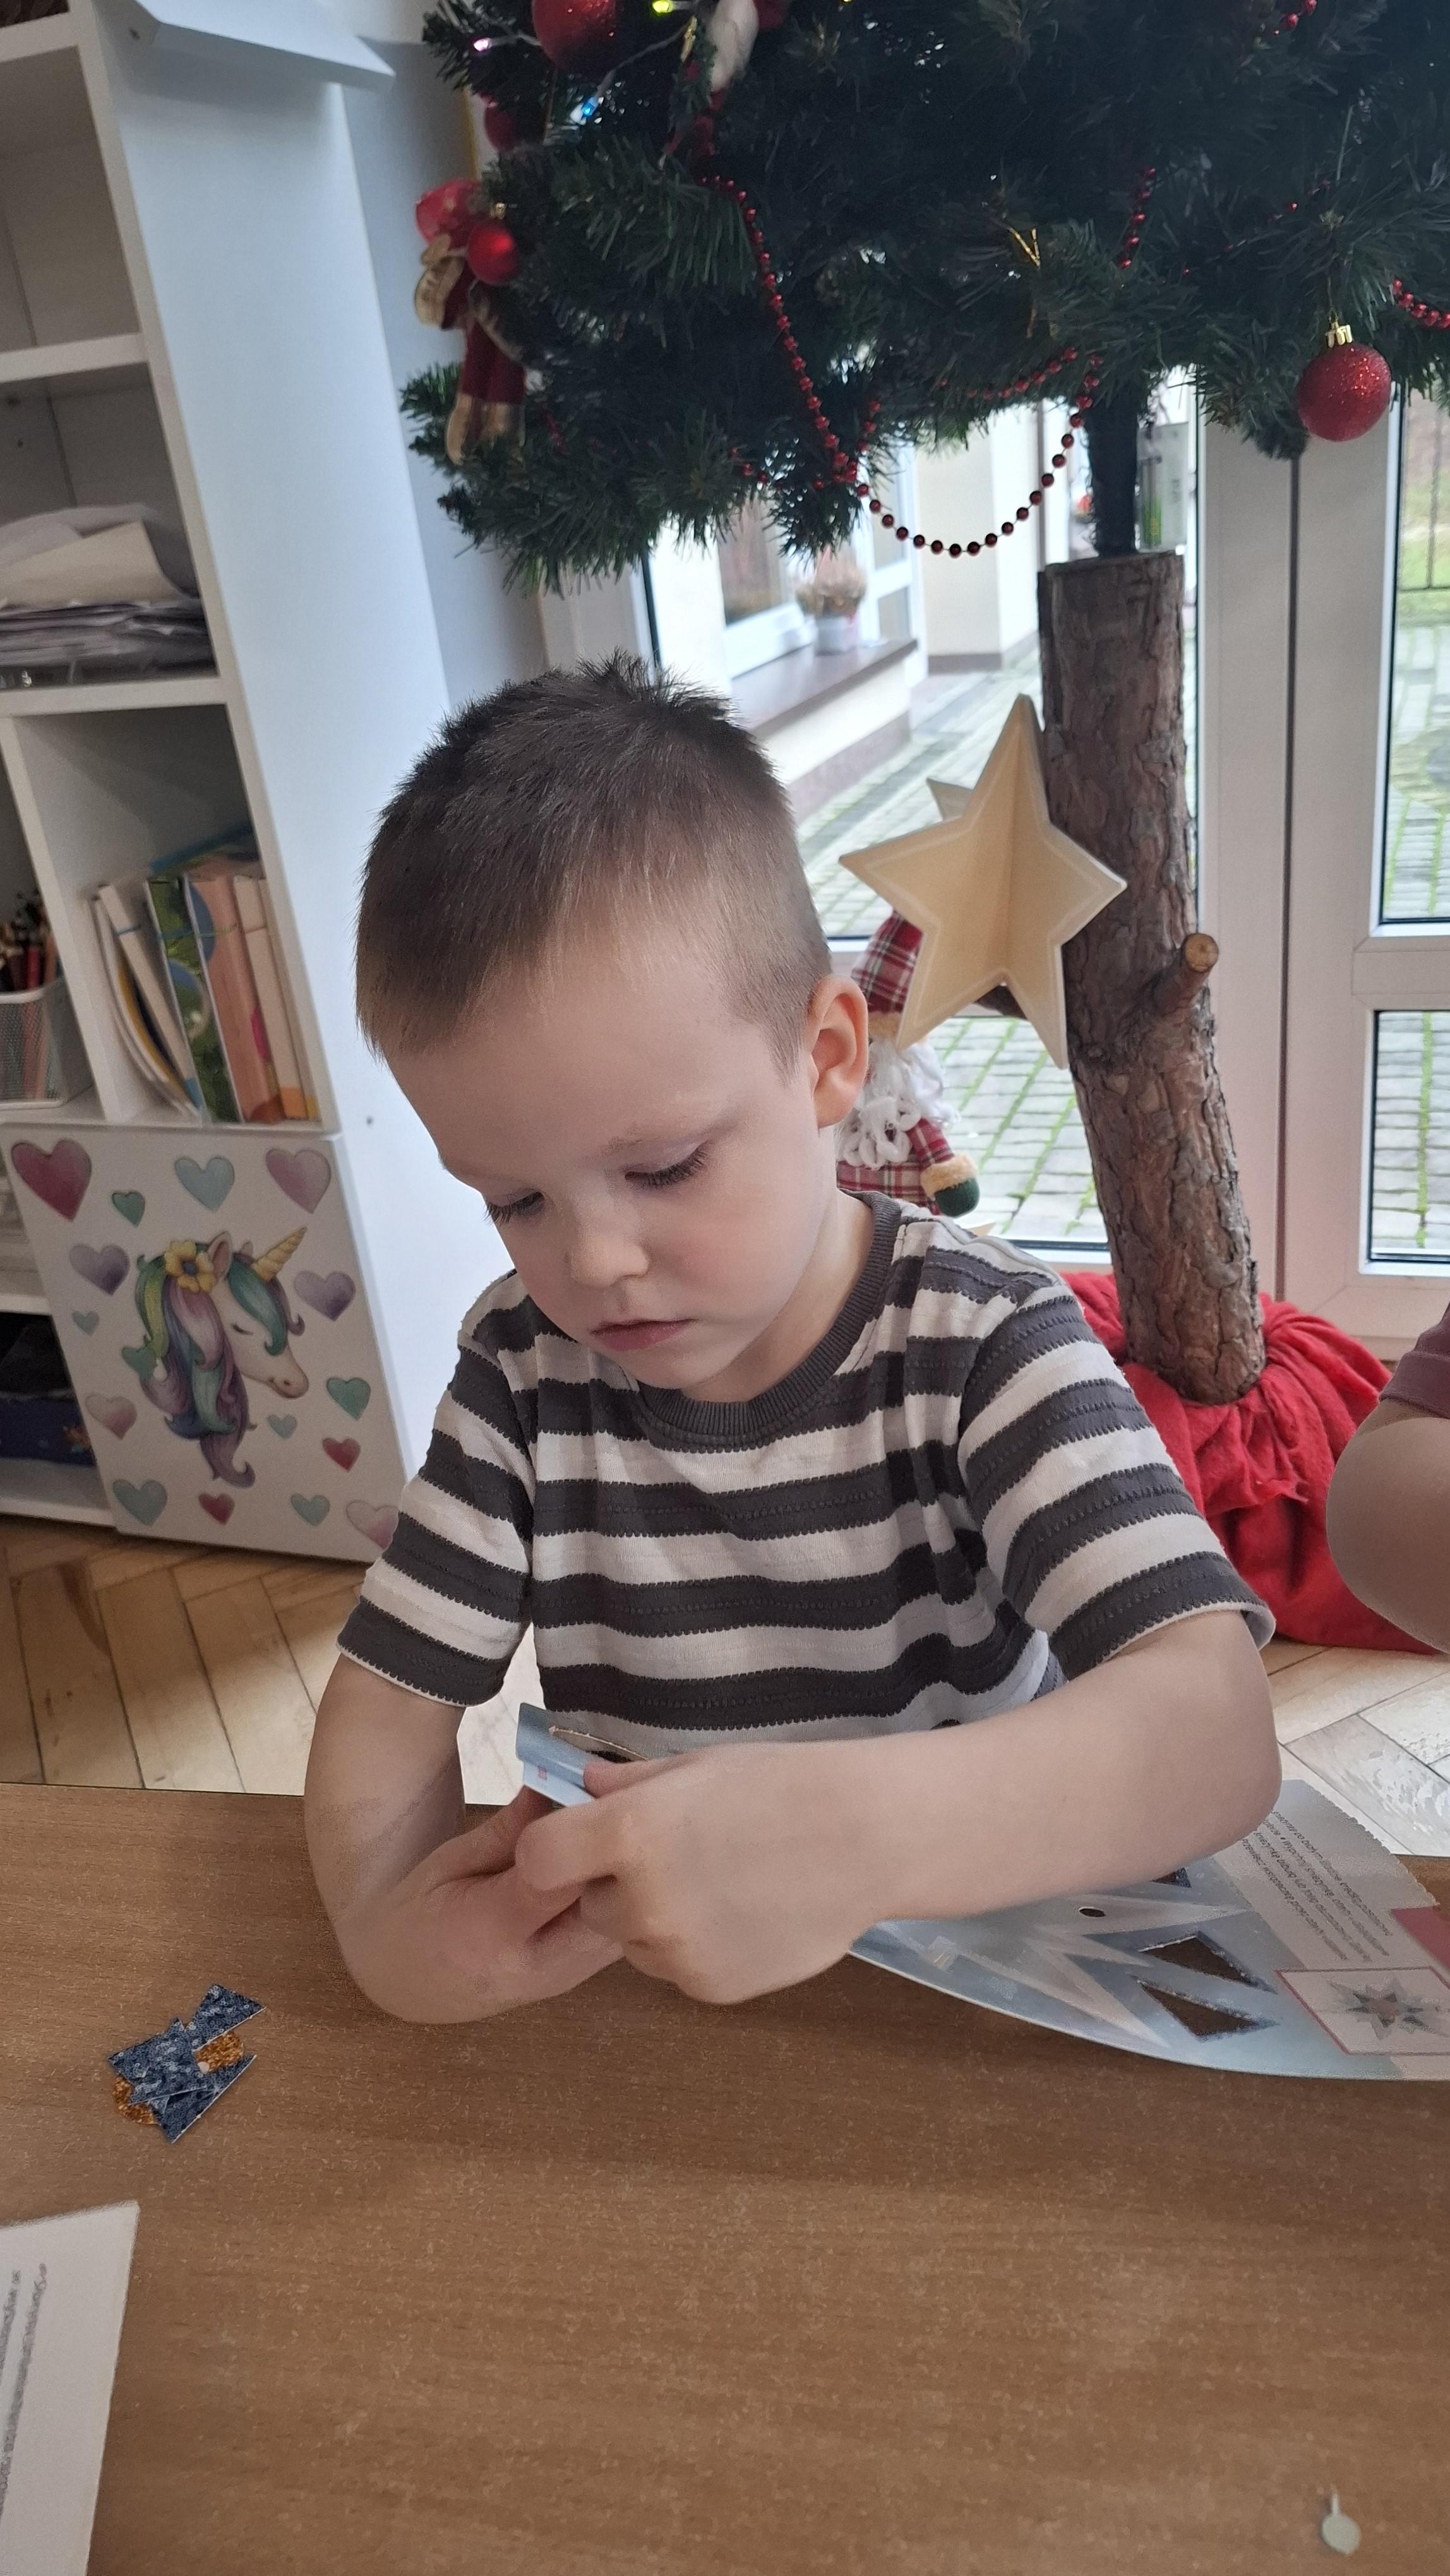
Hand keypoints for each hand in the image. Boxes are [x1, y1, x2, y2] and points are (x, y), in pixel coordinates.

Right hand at [337, 1789, 621, 2022]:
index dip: (588, 1830)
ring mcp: (566, 1979)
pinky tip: (611, 1864)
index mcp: (490, 1934)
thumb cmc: (420, 1914)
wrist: (410, 1983)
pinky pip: (621, 1932)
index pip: (563, 1876)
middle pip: (610, 1903)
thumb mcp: (451, 1859)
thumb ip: (507, 1828)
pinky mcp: (581, 1978)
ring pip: (628, 1921)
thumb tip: (553, 1780)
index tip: (593, 1788)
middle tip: (615, 1803)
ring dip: (628, 1875)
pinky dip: (625, 1895)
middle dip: (619, 1852)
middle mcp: (538, 1967)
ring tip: (616, 1831)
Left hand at [514, 1741, 883, 2005]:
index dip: (555, 1851)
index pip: (537, 1860)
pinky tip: (745, 1913)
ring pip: (634, 1940)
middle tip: (677, 1858)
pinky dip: (696, 1947)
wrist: (865, 1837)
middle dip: (617, 1884)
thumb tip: (582, 1789)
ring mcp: (674, 1951)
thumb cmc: (781, 1785)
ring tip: (722, 1883)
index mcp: (627, 1834)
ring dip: (656, 1919)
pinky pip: (676, 1968)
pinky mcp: (708, 1986)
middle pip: (592, 1903)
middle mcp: (640, 1900)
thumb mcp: (696, 1768)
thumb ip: (626, 1785)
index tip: (582, 1843)